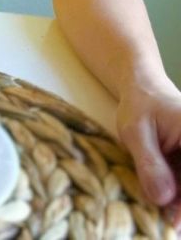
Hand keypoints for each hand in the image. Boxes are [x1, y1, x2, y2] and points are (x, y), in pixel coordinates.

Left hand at [116, 79, 180, 227]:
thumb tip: (162, 198)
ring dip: (178, 202)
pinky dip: (174, 196)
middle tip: (169, 223)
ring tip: (165, 218)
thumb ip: (149, 163)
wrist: (142, 90)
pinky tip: (163, 206)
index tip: (176, 219)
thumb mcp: (136, 131)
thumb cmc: (140, 105)